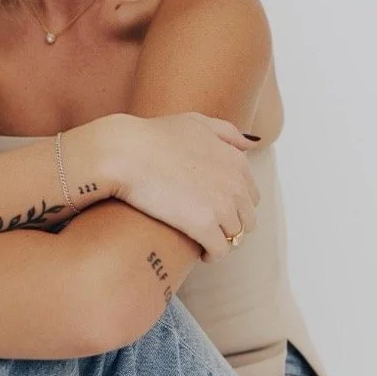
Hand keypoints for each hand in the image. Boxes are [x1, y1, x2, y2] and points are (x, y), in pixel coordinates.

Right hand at [111, 111, 261, 262]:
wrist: (125, 153)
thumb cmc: (153, 136)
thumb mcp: (196, 122)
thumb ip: (227, 132)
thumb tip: (251, 144)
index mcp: (236, 161)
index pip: (251, 195)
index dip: (235, 206)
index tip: (216, 210)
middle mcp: (235, 184)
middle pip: (246, 219)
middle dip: (231, 225)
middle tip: (209, 229)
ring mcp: (221, 206)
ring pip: (235, 237)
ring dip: (222, 241)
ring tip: (203, 242)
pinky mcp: (204, 226)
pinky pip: (219, 250)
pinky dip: (211, 254)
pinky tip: (199, 252)